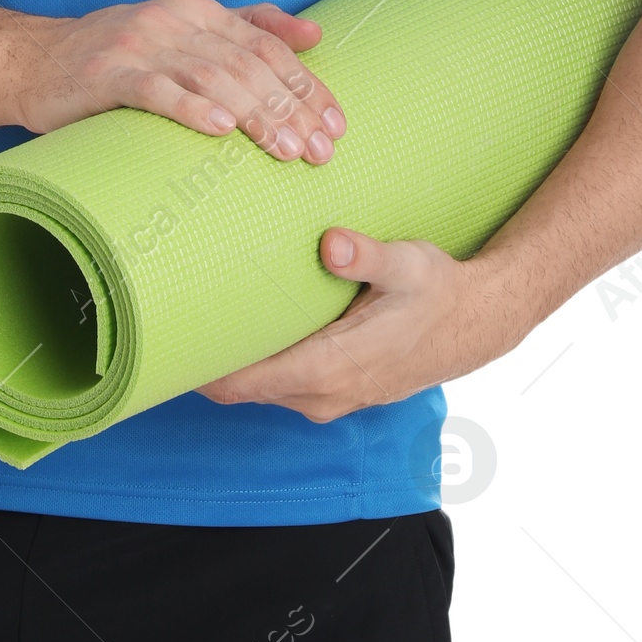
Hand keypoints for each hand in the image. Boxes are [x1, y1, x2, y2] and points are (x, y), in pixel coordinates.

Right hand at [8, 0, 346, 162]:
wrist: (34, 61)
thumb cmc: (118, 55)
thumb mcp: (184, 30)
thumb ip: (248, 26)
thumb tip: (315, 34)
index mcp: (197, 8)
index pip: (267, 45)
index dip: (306, 84)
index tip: (336, 125)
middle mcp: (173, 19)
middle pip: (246, 63)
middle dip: (290, 108)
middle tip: (320, 151)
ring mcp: (139, 44)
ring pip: (212, 77)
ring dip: (255, 115)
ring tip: (284, 150)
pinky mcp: (107, 74)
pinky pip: (157, 90)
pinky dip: (192, 108)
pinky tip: (221, 130)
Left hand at [196, 229, 521, 419]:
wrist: (478, 324)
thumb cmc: (439, 292)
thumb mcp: (410, 264)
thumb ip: (368, 255)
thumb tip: (330, 244)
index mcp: (333, 367)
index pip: (246, 383)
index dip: (200, 371)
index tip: (164, 345)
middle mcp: (324, 394)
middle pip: (242, 389)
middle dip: (205, 362)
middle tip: (165, 317)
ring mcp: (330, 397)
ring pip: (261, 389)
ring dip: (232, 363)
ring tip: (196, 317)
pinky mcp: (336, 389)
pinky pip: (282, 384)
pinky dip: (258, 364)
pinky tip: (246, 326)